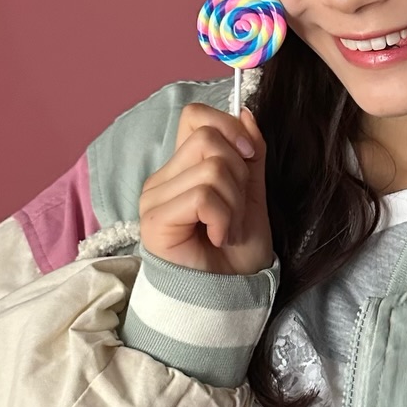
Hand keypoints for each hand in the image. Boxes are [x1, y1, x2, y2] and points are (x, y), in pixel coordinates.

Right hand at [138, 104, 273, 275]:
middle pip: (208, 138)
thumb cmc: (236, 252)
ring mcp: (154, 198)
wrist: (230, 296)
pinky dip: (224, 219)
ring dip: (234, 204)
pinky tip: (217, 237)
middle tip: (235, 211)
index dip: (228, 127)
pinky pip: (203, 196)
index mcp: (181, 168)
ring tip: (227, 229)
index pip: (195, 116)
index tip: (249, 157)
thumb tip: (245, 111)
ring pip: (211, 168)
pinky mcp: (156, 219)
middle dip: (239, 174)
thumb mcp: (253, 193)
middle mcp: (161, 178)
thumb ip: (249, 153)